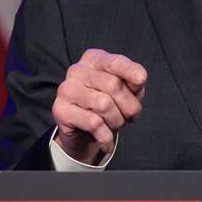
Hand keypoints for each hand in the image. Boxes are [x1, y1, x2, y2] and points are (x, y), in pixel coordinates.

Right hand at [51, 49, 146, 164]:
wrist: (83, 130)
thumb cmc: (107, 104)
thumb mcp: (125, 90)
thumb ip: (133, 82)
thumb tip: (139, 78)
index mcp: (94, 60)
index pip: (114, 62)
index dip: (130, 70)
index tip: (141, 79)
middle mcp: (77, 70)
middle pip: (114, 85)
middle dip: (129, 106)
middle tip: (129, 116)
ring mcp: (67, 89)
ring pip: (104, 105)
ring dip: (117, 121)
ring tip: (114, 124)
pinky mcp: (61, 110)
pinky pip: (93, 123)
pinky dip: (106, 137)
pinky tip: (107, 141)